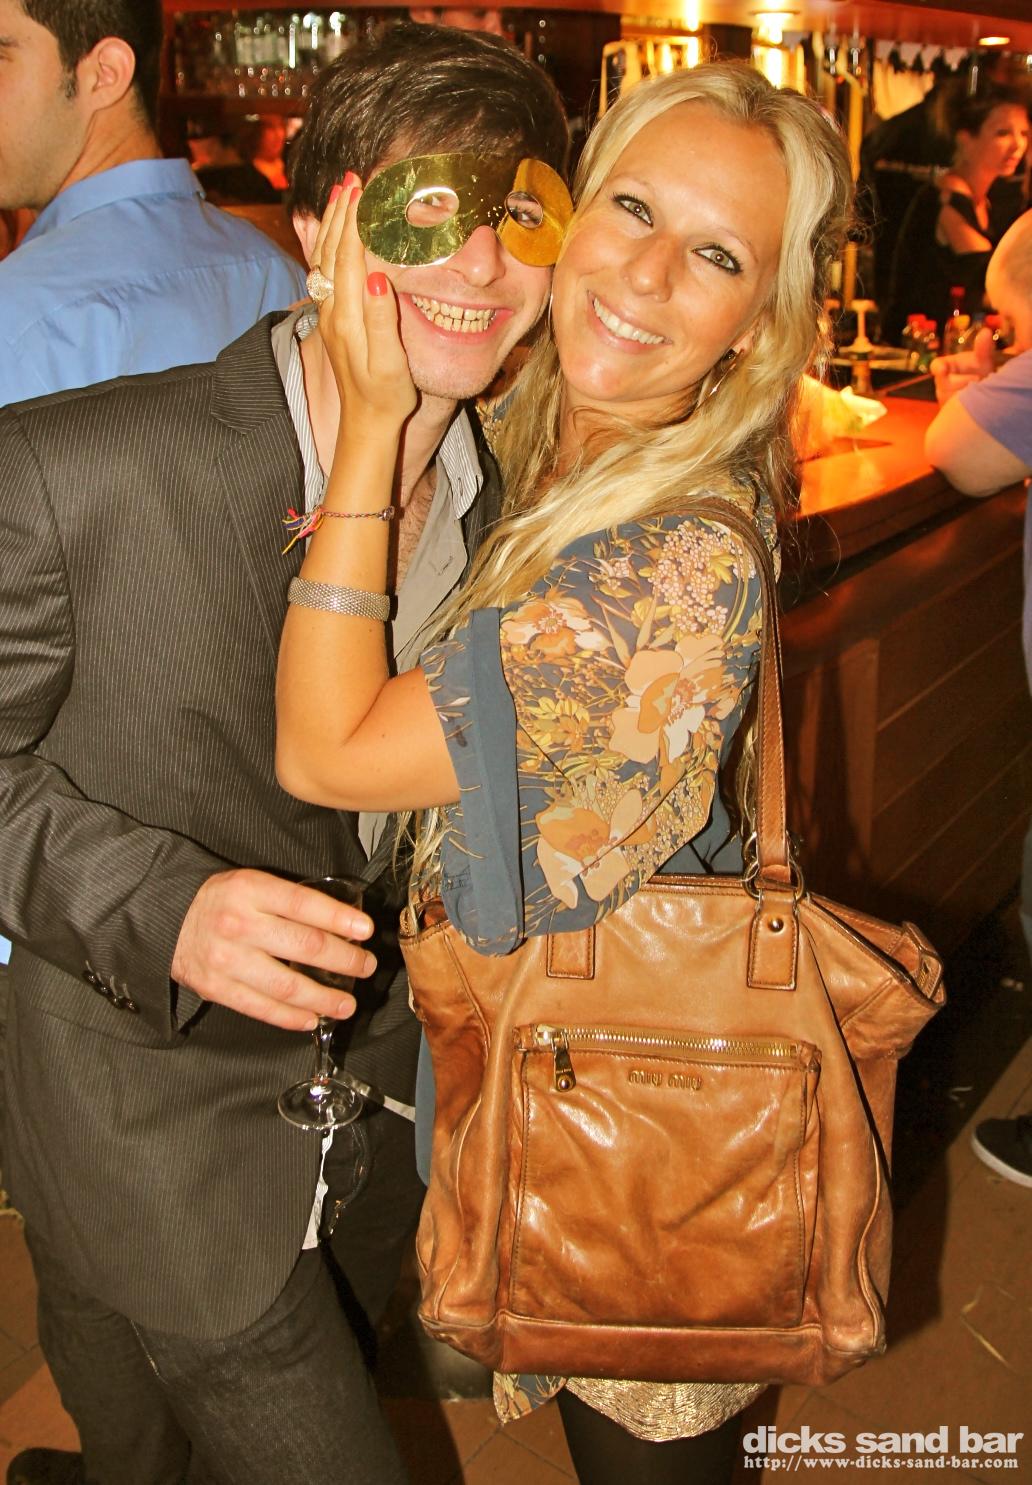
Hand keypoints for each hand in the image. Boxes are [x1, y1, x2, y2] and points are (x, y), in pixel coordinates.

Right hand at [171, 869, 375, 1030]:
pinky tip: (312, 1019)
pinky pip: (261, 1008)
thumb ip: (288, 900)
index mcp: (251, 891)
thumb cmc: (221, 901)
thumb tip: (341, 923)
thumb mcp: (252, 884)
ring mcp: (227, 959)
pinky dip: (291, 1017)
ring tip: (347, 1004)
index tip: (366, 930)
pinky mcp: (216, 988)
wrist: (167, 919)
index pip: (305, 905)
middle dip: (345, 959)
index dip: (340, 918)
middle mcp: (239, 924)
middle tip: (365, 966)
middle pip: (306, 946)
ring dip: (324, 998)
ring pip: (288, 985)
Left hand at [311, 180, 417, 432]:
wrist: (366, 424)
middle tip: (351, 177)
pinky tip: (334, 233)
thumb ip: (382, 319)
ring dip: (330, 224)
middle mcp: (332, 312)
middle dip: (340, 212)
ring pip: (322, 259)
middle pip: (330, 251)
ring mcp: (328, 316)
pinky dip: (328, 245)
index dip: (353, 220)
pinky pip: (325, 272)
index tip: (360, 188)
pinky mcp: (331, 321)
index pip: (347, 257)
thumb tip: (375, 276)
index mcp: (347, 318)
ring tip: (340, 194)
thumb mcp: (391, 363)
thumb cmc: (387, 397)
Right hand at [930, 327, 995, 404]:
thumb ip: (983, 349)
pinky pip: (957, 411)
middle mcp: (942, 384)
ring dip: (969, 394)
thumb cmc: (978, 372)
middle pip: (945, 386)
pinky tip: (979, 401)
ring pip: (952, 399)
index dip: (938, 368)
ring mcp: (945, 399)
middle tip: (978, 379)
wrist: (983, 394)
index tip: (942, 370)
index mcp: (946, 368)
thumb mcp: (982, 360)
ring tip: (981, 389)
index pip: (937, 365)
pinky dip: (970, 405)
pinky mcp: (950, 412)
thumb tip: (986, 332)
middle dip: (964, 382)